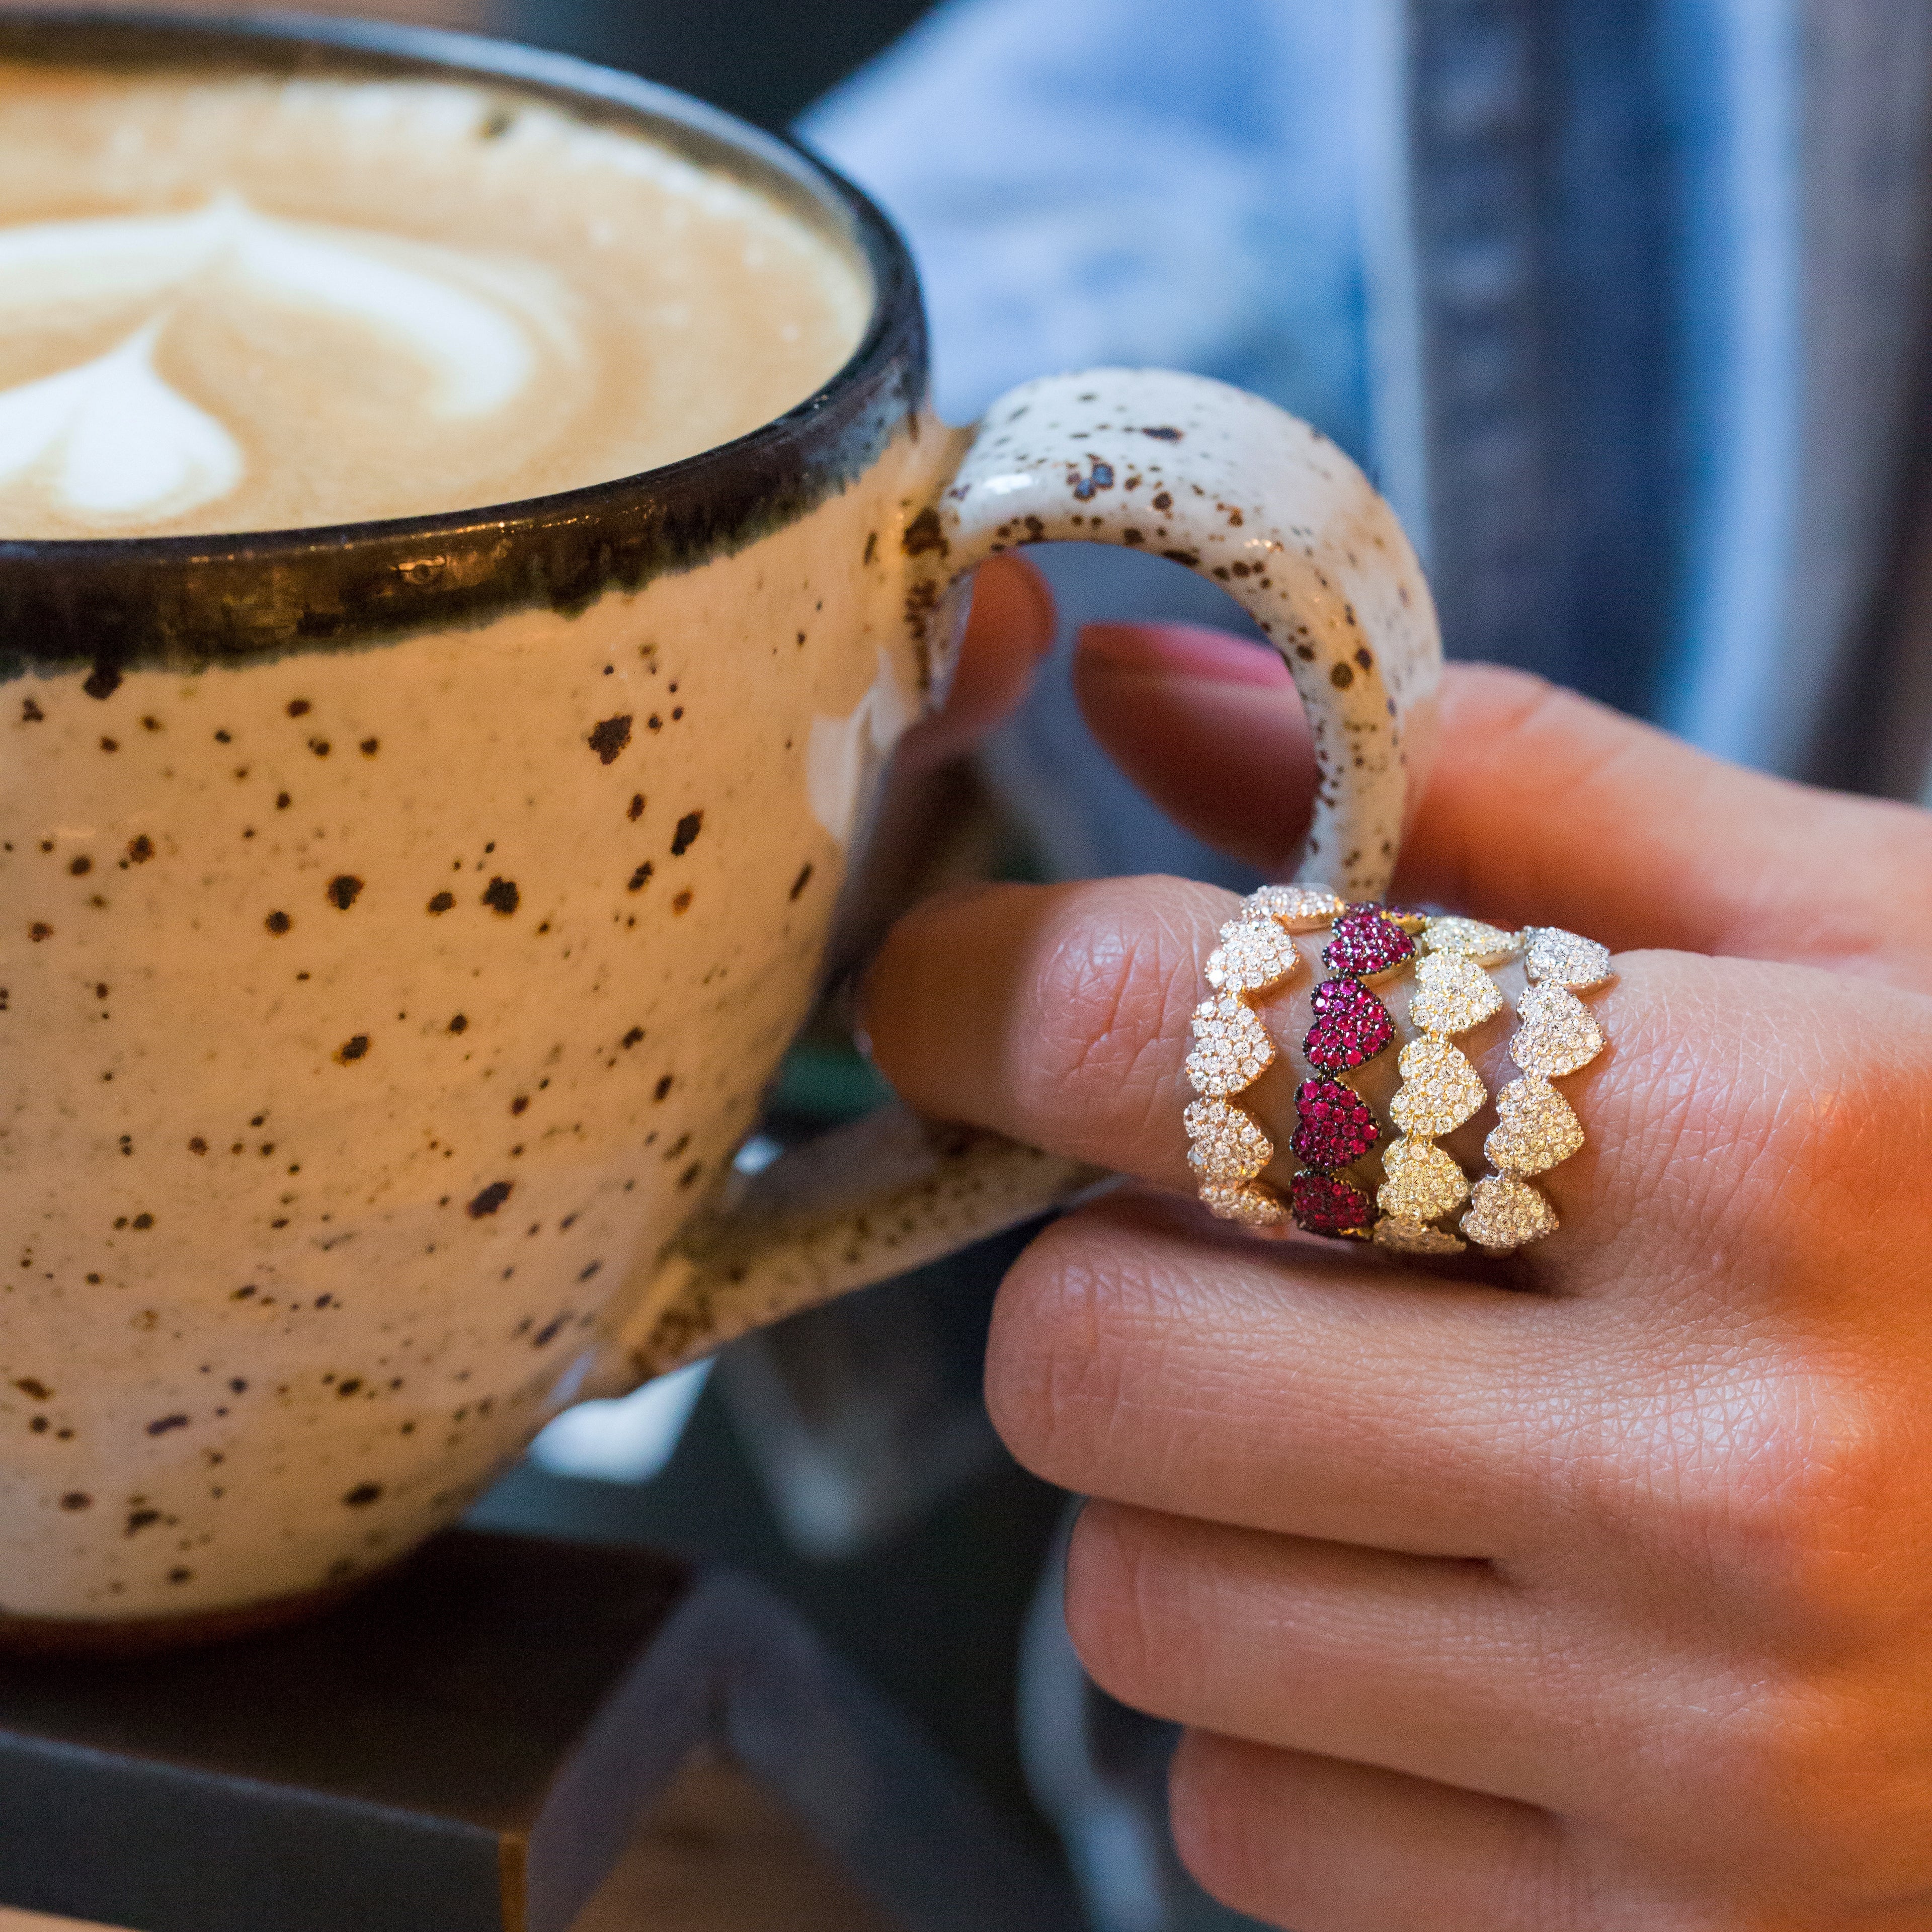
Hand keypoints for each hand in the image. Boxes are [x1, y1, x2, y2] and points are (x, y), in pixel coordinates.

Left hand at [864, 623, 1931, 1929]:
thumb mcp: (1864, 935)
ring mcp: (1715, 1767)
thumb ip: (1495, 794)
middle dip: (1112, 1273)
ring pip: (1134, 1607)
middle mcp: (1749, 1479)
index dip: (989, 994)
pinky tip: (1471, 1625)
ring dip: (1192, 1498)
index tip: (963, 990)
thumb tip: (1139, 693)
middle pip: (1090, 1356)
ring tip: (1389, 1433)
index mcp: (1794, 1149)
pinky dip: (1293, 1709)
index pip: (1178, 1037)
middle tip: (1244, 1239)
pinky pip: (1243, 1820)